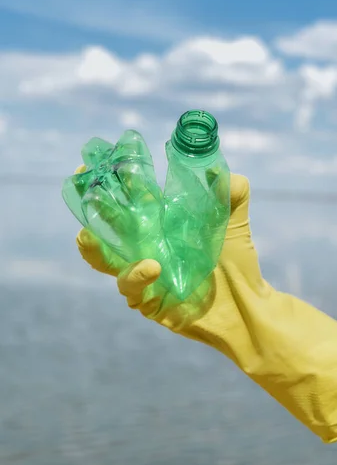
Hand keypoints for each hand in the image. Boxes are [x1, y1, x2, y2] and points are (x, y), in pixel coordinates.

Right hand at [76, 167, 269, 343]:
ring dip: (94, 248)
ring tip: (86, 236)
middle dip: (90, 208)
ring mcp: (143, 273)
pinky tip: (151, 266)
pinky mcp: (148, 300)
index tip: (104, 160)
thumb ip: (231, 192)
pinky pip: (132, 288)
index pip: (130, 197)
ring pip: (105, 261)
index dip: (116, 180)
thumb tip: (215, 168)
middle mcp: (145, 245)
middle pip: (107, 225)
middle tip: (84, 191)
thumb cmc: (236, 261)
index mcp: (159, 223)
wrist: (247, 304)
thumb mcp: (235, 221)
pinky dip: (137, 275)